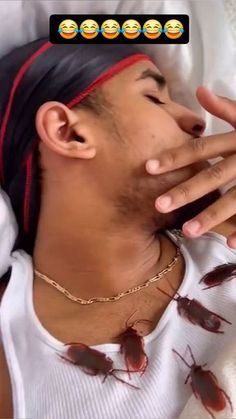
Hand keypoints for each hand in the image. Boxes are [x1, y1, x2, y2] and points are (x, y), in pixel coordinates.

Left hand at [145, 86, 235, 246]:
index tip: (149, 168)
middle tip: (159, 205)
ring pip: (234, 198)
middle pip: (213, 176)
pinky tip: (230, 244)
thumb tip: (199, 90)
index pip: (201, 148)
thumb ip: (227, 108)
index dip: (175, 157)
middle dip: (186, 191)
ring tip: (187, 232)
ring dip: (211, 215)